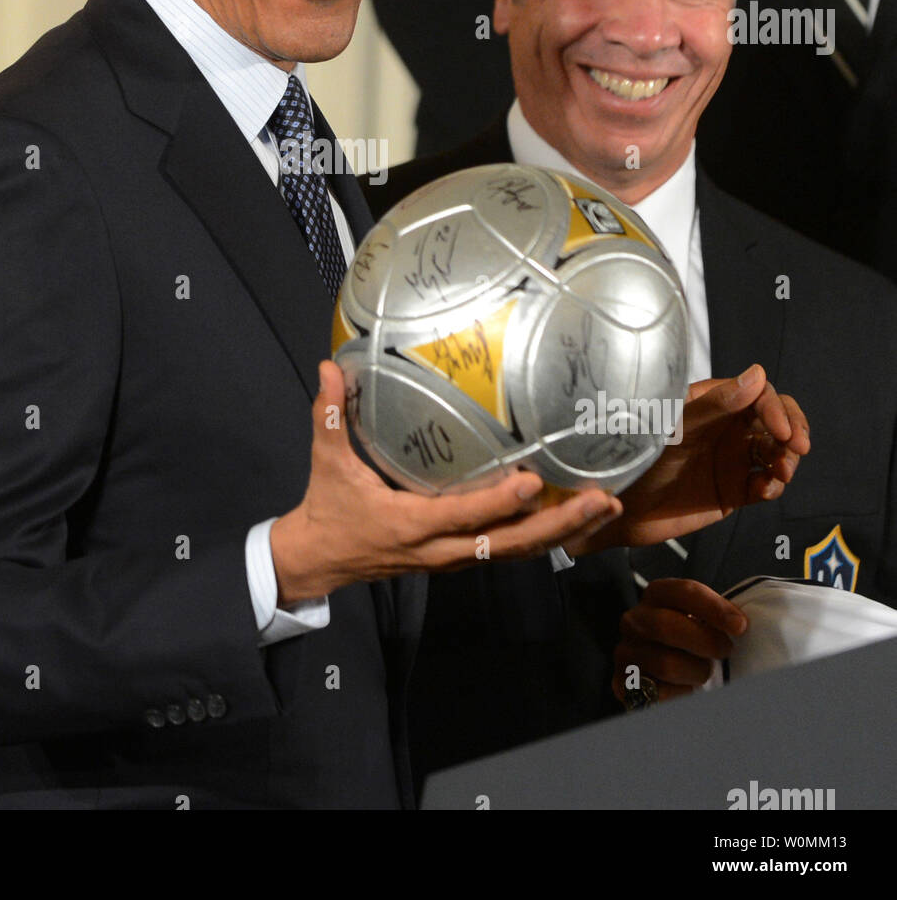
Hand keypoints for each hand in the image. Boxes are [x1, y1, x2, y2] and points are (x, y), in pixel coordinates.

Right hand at [269, 361, 622, 603]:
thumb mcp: (327, 463)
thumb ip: (329, 415)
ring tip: (603, 507)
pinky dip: (543, 537)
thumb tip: (330, 367)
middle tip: (600, 501)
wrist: (322, 560)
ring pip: (515, 552)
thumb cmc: (330, 510)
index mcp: (411, 525)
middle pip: (508, 545)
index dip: (498, 504)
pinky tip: (573, 517)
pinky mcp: (459, 558)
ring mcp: (453, 558)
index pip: (462, 517)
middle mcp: (441, 549)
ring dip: (561, 533)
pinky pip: (507, 551)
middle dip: (558, 525)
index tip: (532, 483)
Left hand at [565, 364, 809, 555]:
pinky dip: (773, 485)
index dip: (776, 408)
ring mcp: (731, 458)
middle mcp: (726, 426)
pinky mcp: (733, 490)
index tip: (782, 430)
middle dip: (793, 429)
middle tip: (798, 448)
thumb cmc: (636, 457)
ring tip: (779, 473)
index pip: (758, 393)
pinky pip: (766, 483)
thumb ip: (714, 404)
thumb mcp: (674, 428)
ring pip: (777, 451)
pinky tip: (764, 490)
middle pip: (776, 419)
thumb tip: (757, 374)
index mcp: (711, 402)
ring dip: (787, 459)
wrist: (619, 508)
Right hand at [613, 578, 746, 705]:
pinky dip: (679, 694)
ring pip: (666, 664)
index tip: (740, 626)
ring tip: (703, 672)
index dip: (714, 608)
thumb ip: (715, 617)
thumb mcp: (699, 620)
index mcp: (656, 596)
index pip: (683, 592)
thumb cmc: (689, 642)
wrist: (659, 673)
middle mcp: (634, 620)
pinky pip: (657, 692)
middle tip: (725, 650)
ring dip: (696, 671)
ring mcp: (625, 652)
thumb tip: (739, 624)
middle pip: (667, 626)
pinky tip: (685, 689)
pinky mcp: (621, 683)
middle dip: (705, 641)